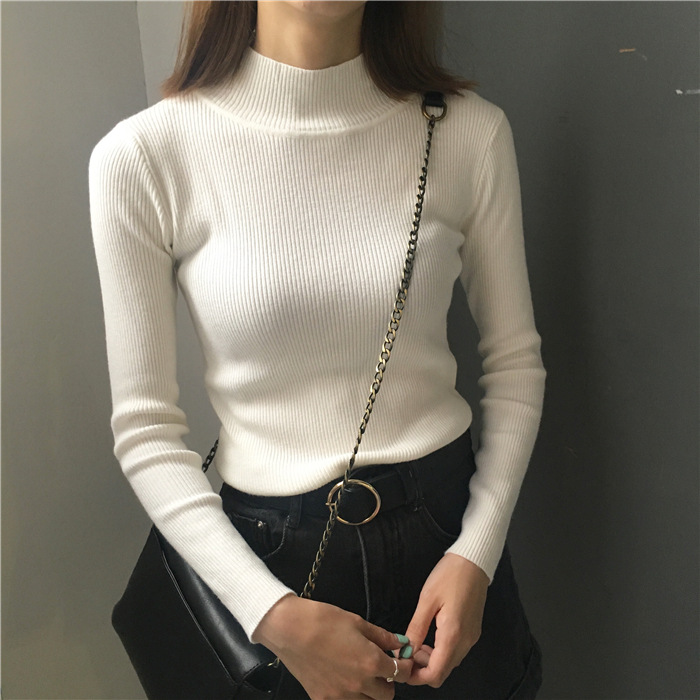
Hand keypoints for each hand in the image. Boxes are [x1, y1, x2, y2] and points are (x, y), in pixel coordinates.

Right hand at [252, 594, 411, 698]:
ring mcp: (340, 696)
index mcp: (371, 663)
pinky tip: (344, 680)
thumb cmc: (321, 621)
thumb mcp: (357, 622)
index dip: (405, 666)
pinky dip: (350, 696)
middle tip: (381, 666)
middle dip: (388, 681)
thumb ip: (382, 636)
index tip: (403, 660)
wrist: (289, 629)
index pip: (401, 674)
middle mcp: (358, 685)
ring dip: (371, 692)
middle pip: (387, 695)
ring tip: (361, 672)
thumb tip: (399, 642)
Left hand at [404, 553, 488, 687]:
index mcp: (453, 635)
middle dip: (422, 668)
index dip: (417, 677)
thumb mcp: (427, 600)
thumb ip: (416, 628)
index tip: (402, 668)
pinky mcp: (472, 631)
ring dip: (431, 659)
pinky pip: (455, 650)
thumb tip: (405, 650)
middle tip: (406, 652)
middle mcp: (465, 641)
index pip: (436, 674)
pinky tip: (429, 635)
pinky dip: (440, 650)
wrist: (474, 561)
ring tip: (415, 641)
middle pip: (443, 671)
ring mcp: (471, 637)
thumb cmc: (450, 575)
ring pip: (449, 662)